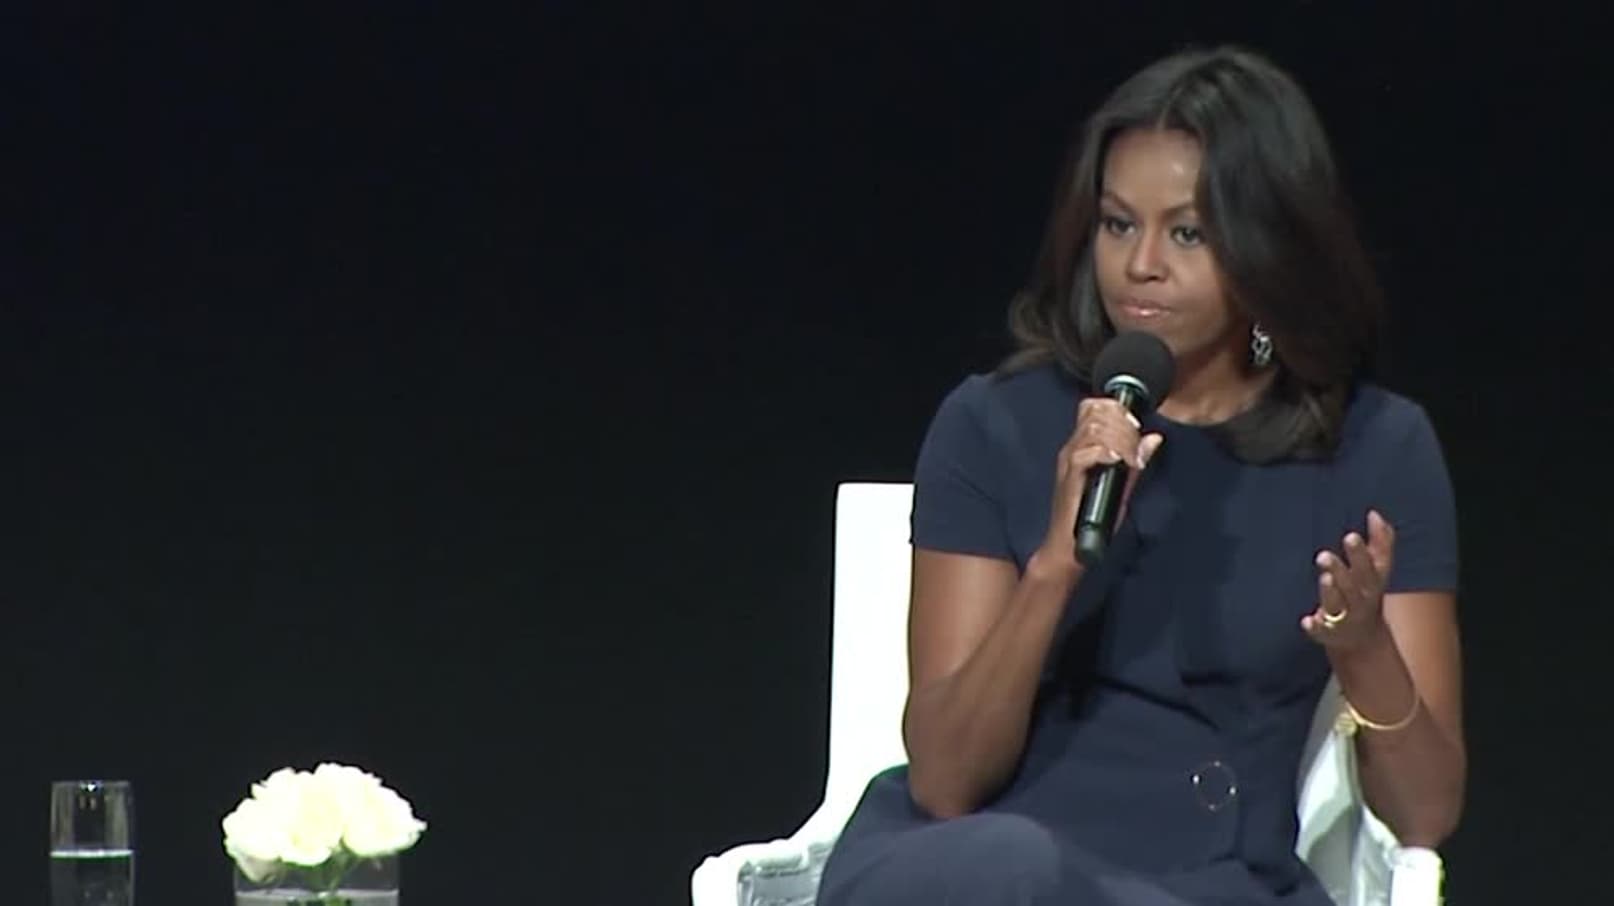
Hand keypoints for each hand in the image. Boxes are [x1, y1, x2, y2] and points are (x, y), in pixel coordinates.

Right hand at [1033, 397, 1163, 577]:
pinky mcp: (1069, 479)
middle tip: (1135, 447)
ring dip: (1119, 440)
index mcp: (1082, 446)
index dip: (1116, 408)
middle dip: (1123, 425)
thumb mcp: (1122, 483)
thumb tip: (1155, 437)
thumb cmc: (1094, 517)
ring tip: (1130, 459)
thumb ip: (1136, 460)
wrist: (1071, 547)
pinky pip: (1084, 454)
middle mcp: (1072, 449)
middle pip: (1095, 414)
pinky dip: (1105, 454)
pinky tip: (1118, 463)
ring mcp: (1068, 463)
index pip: (1092, 406)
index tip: (1135, 424)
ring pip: (1092, 431)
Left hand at [1302, 510, 1395, 650]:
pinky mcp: (1329, 634)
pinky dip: (1315, 627)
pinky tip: (1307, 620)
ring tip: (1324, 577)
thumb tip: (1374, 513)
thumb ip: (1380, 543)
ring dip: (1331, 592)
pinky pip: (1322, 631)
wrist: (1365, 641)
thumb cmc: (1367, 594)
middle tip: (1324, 555)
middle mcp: (1361, 600)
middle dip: (1341, 570)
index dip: (1362, 552)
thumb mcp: (1378, 571)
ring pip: (1338, 605)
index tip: (1350, 535)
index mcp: (1372, 582)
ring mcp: (1345, 618)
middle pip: (1353, 585)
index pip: (1372, 566)